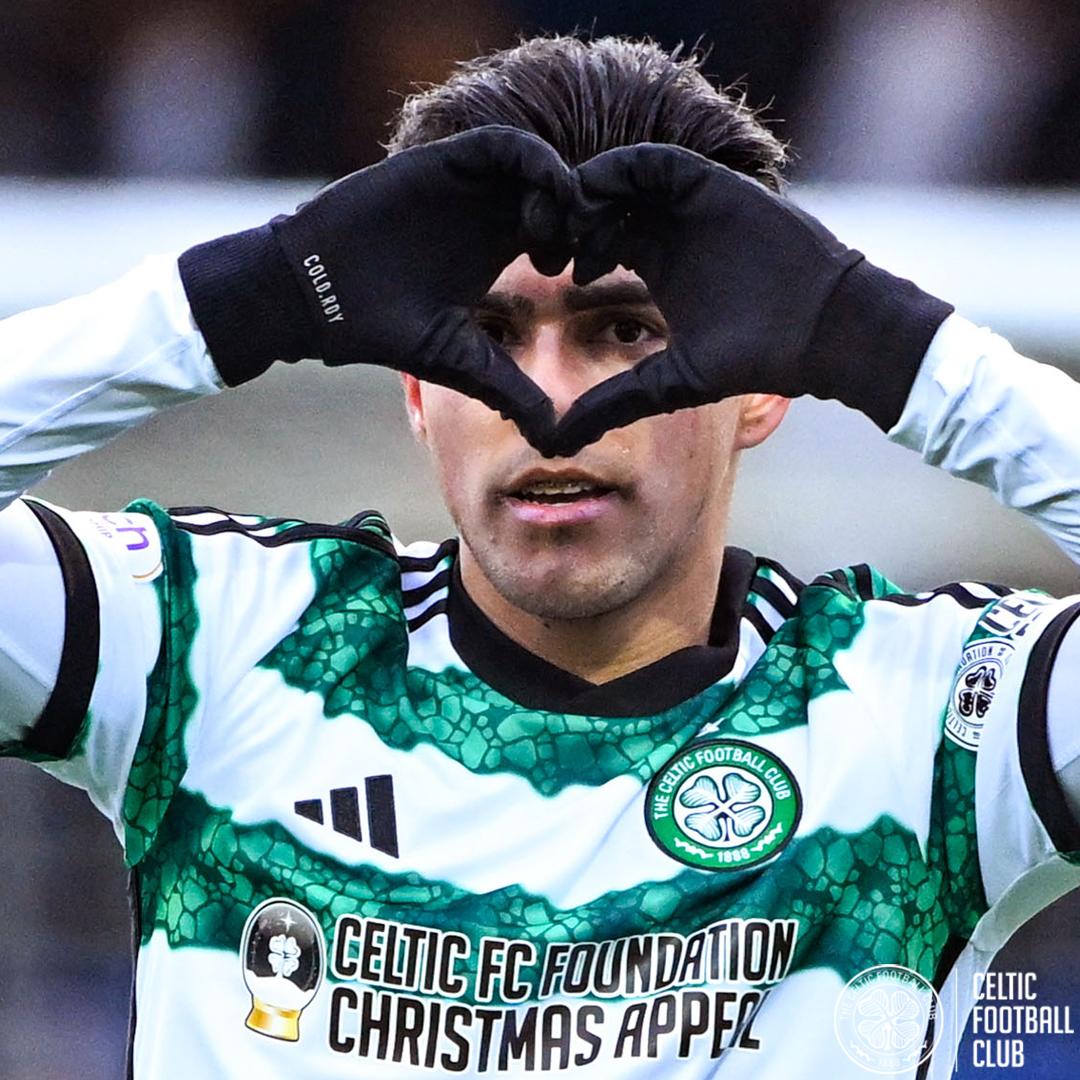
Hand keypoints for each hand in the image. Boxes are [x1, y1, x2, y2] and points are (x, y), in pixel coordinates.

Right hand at [179, 127, 573, 450]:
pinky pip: (504, 144)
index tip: (595, 277)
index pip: (564, 232)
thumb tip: (557, 441)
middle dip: (585, 217)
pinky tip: (543, 196)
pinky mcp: (443, 163)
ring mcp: (469, 186)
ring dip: (563, 189)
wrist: (317, 295)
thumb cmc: (383, 330)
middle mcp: (490, 214)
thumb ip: (509, 390)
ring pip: (541, 164)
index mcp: (499, 251)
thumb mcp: (461, 363)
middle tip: (587, 252)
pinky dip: (535, 159)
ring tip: (557, 232)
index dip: (590, 248)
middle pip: (562, 194)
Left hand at [550, 144, 953, 455]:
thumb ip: (615, 402)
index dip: (561, 254)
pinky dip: (616, 170)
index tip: (542, 278)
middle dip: (563, 221)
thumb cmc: (753, 358)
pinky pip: (650, 162)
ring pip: (616, 179)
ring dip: (584, 194)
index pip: (591, 243)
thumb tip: (559, 442)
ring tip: (567, 227)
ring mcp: (686, 205)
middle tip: (542, 249)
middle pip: (596, 206)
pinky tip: (594, 198)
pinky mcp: (708, 184)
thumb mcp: (669, 383)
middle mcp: (665, 229)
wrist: (821, 328)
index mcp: (654, 265)